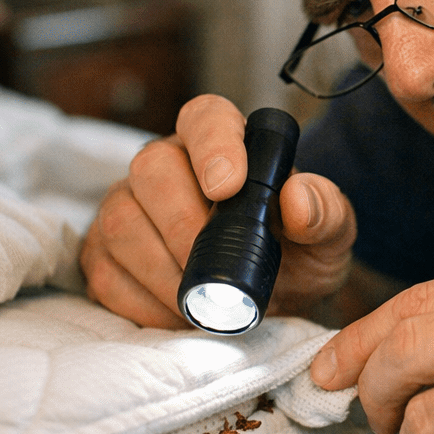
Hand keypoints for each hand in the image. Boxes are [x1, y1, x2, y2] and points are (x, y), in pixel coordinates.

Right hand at [81, 94, 356, 327]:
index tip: (227, 186)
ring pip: (121, 221)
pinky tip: (178, 316)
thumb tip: (297, 199)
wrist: (266, 304)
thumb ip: (325, 213)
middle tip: (218, 272)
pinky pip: (106, 272)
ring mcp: (127, 205)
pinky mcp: (103, 253)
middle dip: (184, 225)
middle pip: (152, 167)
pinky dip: (144, 303)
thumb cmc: (297, 258)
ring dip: (163, 271)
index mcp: (225, 143)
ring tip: (203, 303)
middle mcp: (168, 163)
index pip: (206, 117)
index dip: (212, 145)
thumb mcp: (330, 239)